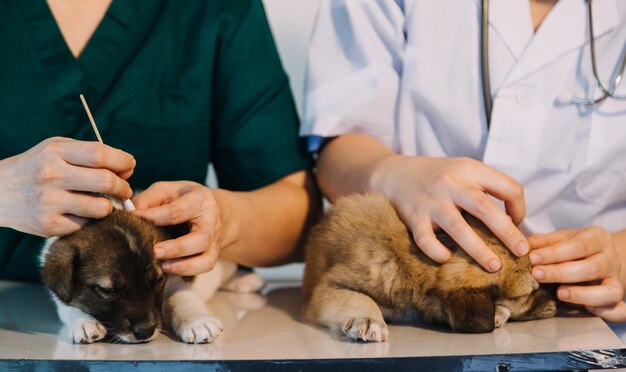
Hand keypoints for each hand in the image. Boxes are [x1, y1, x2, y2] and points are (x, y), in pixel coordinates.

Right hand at [0, 137, 134, 235]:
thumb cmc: (37, 167)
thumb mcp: (56, 149)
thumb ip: (90, 154)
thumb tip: (126, 169)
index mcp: (55, 152)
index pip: (100, 154)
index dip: (123, 161)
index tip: (129, 166)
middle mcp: (51, 175)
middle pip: (105, 181)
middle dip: (123, 186)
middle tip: (124, 189)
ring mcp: (49, 202)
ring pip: (101, 208)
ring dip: (110, 206)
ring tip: (104, 202)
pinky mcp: (48, 225)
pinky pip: (85, 225)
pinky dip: (90, 220)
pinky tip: (83, 213)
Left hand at [132, 181, 222, 275]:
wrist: (211, 207)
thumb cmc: (183, 198)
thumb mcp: (166, 190)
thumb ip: (148, 200)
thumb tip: (131, 215)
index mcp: (200, 199)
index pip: (177, 211)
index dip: (154, 217)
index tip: (134, 220)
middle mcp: (212, 220)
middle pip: (201, 239)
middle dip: (176, 248)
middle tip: (154, 252)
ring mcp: (214, 239)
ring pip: (207, 259)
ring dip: (183, 265)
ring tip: (162, 266)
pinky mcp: (213, 252)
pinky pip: (205, 266)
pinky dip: (188, 271)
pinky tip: (169, 268)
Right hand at [372, 155, 527, 271]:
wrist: (394, 173)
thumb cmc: (437, 176)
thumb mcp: (463, 170)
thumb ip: (486, 188)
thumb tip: (514, 222)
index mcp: (470, 169)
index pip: (507, 187)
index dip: (519, 207)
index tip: (516, 222)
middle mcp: (451, 183)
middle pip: (484, 208)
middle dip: (507, 233)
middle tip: (522, 253)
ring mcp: (431, 201)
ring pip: (458, 227)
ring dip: (478, 249)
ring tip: (494, 267)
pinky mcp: (413, 217)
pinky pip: (426, 239)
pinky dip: (437, 251)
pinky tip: (446, 259)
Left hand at [529, 227, 625, 321]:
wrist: (601, 256)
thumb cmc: (575, 248)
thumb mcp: (561, 238)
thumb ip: (544, 242)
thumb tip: (523, 245)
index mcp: (598, 238)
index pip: (578, 245)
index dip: (554, 253)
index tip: (532, 258)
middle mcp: (610, 259)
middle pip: (591, 268)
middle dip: (560, 273)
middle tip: (536, 275)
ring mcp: (616, 280)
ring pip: (609, 291)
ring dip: (583, 294)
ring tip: (559, 293)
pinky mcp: (618, 299)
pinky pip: (620, 310)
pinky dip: (607, 313)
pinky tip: (587, 310)